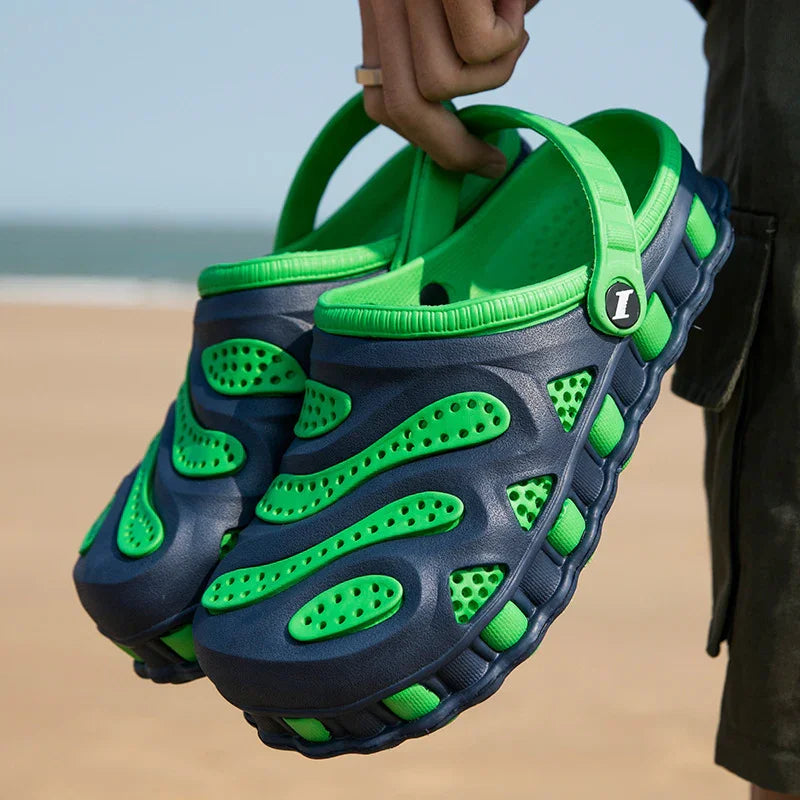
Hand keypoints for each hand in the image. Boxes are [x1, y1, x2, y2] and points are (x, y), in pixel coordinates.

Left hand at [359, 0, 536, 177]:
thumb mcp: (460, 8)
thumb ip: (449, 53)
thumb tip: (462, 125)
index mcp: (380, 9)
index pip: (381, 101)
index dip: (422, 140)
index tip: (464, 158)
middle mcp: (383, 1)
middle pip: (403, 107)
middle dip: (452, 147)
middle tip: (493, 162)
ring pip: (440, 83)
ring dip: (494, 71)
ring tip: (514, 23)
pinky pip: (478, 48)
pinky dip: (510, 39)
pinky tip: (517, 2)